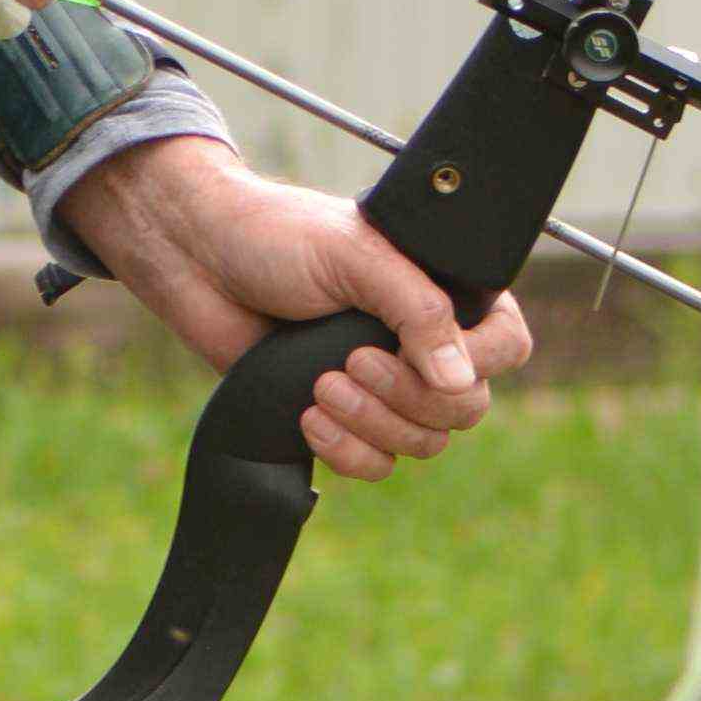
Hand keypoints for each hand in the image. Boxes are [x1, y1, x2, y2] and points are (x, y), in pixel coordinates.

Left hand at [54, 136, 529, 476]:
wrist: (195, 256)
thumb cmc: (276, 236)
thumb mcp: (355, 255)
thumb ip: (416, 312)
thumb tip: (461, 383)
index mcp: (441, 290)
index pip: (506, 346)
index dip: (473, 363)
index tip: (405, 349)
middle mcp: (420, 341)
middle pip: (463, 408)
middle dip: (406, 398)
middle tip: (347, 363)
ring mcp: (382, 384)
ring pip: (421, 443)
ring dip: (373, 425)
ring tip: (319, 387)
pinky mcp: (339, 417)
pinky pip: (375, 464)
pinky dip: (347, 452)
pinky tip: (306, 417)